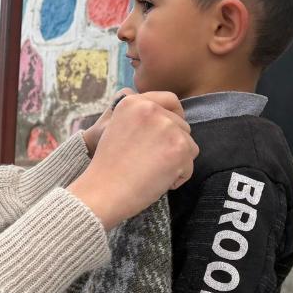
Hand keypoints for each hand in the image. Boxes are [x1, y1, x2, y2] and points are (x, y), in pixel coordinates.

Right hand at [67, 92, 196, 228]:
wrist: (102, 192)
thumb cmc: (109, 168)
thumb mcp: (117, 128)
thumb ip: (141, 118)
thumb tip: (170, 120)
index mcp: (133, 101)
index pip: (170, 100)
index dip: (174, 117)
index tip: (167, 134)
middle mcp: (151, 109)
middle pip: (182, 126)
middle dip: (172, 145)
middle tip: (149, 162)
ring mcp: (167, 127)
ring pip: (189, 145)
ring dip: (176, 162)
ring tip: (151, 172)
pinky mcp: (179, 148)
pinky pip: (189, 165)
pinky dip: (177, 178)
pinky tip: (156, 181)